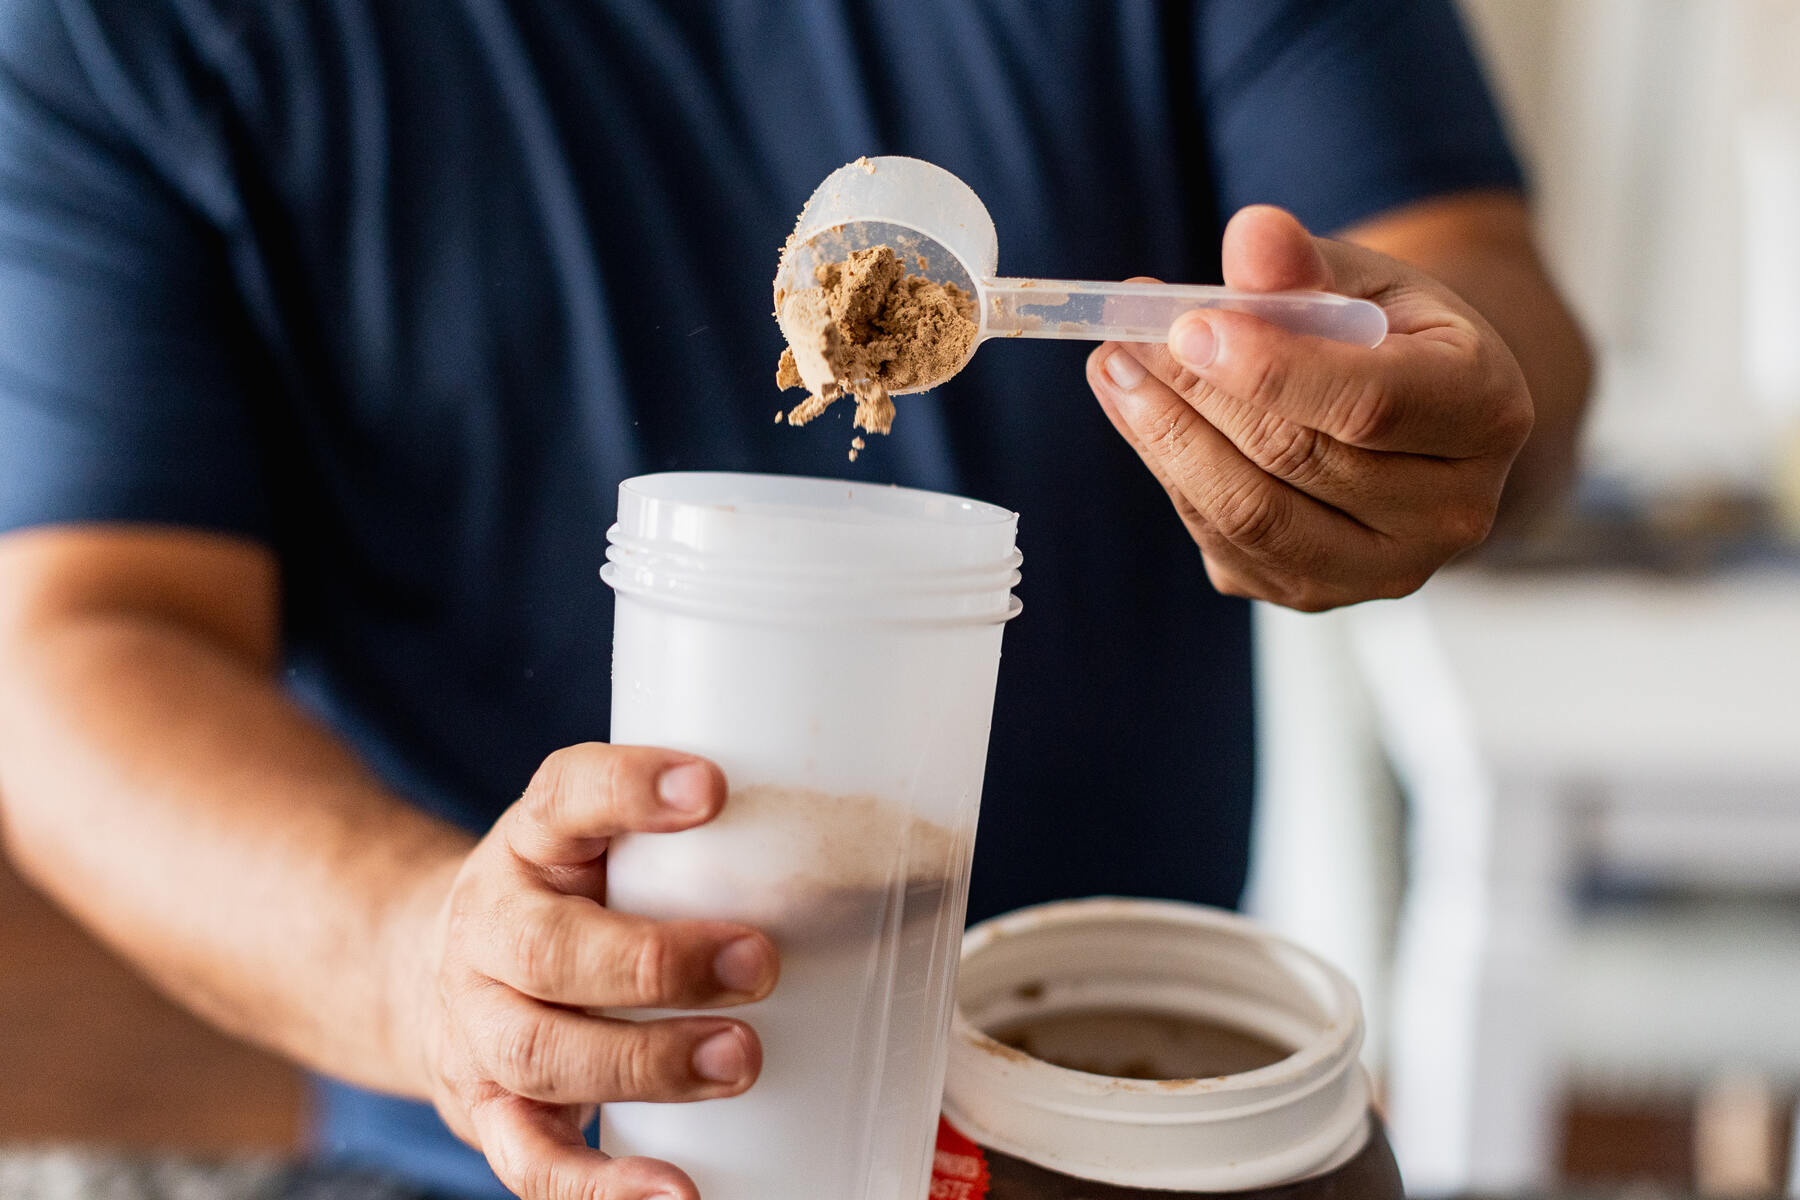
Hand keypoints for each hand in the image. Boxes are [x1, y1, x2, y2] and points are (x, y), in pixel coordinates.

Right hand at [411, 744, 778, 1199]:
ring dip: (646, 1063)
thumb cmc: (571, 901)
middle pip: (549, 948)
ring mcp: (477, 1026)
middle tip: (759, 962)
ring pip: (541, 1053)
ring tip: (739, 1059)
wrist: (424, 968)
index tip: (713, 787)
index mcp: (532, 844)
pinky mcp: (487, 1111)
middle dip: (659, 961)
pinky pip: (532, 1161)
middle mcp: (488, 929)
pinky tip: (675, 1193)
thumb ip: (705, 849)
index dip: (630, 789)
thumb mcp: (609, 847)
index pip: (565, 795)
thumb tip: (899, 864)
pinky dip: (602, 1187)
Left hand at [1085, 205, 1533, 610]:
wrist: (1404, 410)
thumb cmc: (1385, 333)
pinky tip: (1137, 411)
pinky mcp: (1314, 593)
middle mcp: (1451, 511)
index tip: (1187, 325)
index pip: (1370, 403)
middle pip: (1296, 459)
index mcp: (1486, 412)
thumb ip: (1305, 265)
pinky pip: (1224, 541)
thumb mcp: (1360, 278)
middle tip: (1125, 335)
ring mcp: (1383, 568)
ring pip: (1249, 515)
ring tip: (1113, 366)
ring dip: (1164, 437)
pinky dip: (1170, 471)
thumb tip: (1252, 236)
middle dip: (1195, 392)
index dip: (1270, 367)